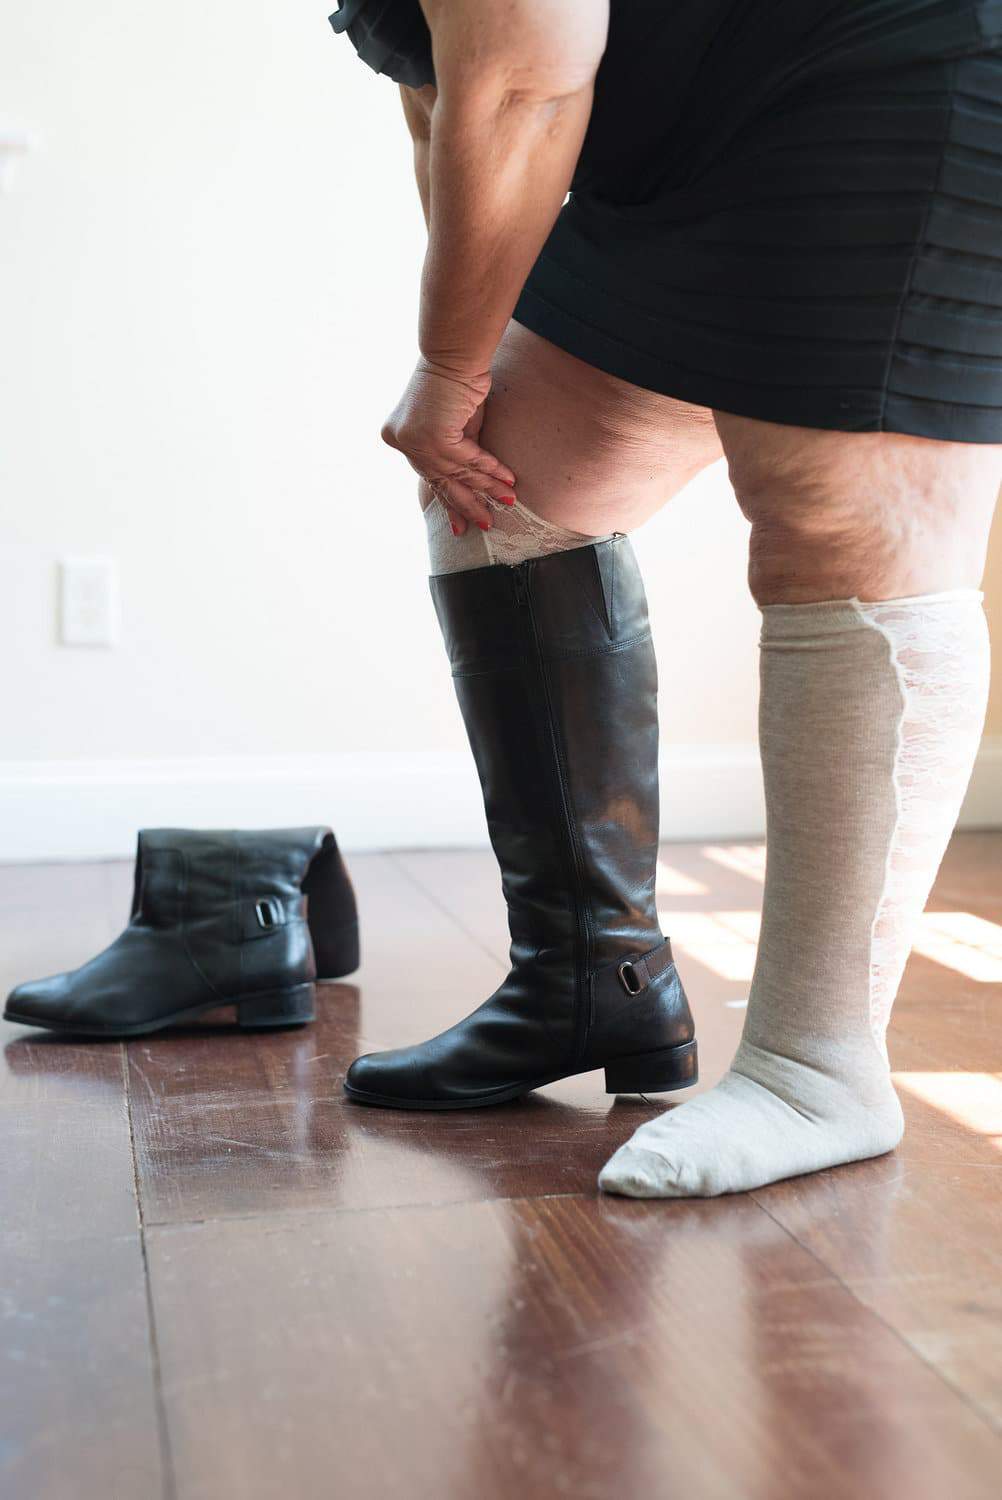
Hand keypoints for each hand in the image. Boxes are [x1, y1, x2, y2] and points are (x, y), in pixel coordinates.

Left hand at [381, 359, 515, 534]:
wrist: (456, 353)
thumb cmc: (457, 381)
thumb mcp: (454, 424)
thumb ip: (456, 450)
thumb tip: (469, 479)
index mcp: (399, 436)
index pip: (427, 474)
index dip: (447, 501)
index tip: (459, 524)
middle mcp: (402, 441)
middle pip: (440, 480)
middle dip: (466, 504)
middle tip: (484, 523)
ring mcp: (415, 440)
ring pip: (458, 473)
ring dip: (487, 488)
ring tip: (507, 503)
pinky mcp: (434, 437)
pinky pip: (470, 461)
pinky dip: (491, 470)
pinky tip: (508, 481)